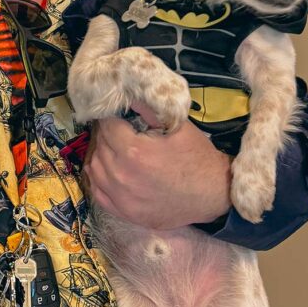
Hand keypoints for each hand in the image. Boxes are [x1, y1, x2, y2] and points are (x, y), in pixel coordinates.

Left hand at [84, 105, 232, 230]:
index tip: (117, 116)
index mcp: (134, 151)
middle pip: (100, 146)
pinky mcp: (124, 213)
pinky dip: (99, 178)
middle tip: (118, 130)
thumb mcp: (177, 126)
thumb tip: (126, 93)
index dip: (111, 117)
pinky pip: (97, 192)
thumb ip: (147, 109)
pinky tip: (108, 170)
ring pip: (94, 168)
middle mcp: (122, 175)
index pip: (107, 126)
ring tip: (114, 149)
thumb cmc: (196, 157)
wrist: (213, 194)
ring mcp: (121, 198)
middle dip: (107, 135)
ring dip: (101, 155)